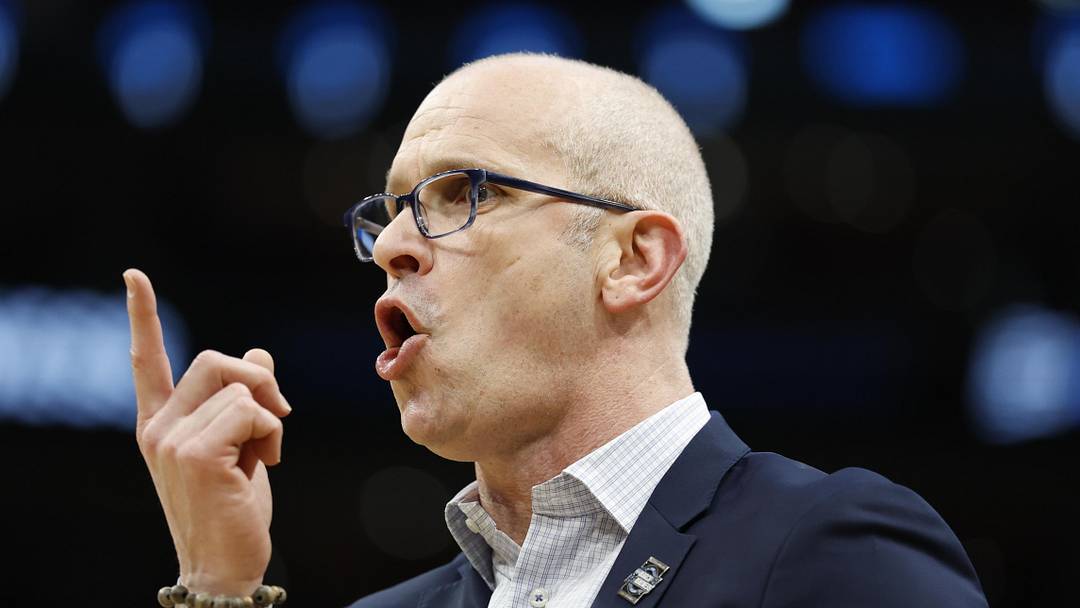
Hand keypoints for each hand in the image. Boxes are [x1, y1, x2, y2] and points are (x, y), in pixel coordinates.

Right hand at [125, 268, 290, 594]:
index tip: (135, 277)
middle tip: (277, 419)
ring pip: (241, 385)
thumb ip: (242, 401)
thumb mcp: (241, 446)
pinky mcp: (194, 452)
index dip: (144, 317)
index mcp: (161, 422)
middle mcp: (157, 426)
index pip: (148, 361)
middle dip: (260, 381)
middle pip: (216, 359)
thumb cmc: (234, 506)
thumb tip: (259, 353)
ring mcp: (170, 439)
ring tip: (263, 456)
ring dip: (271, 417)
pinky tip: (264, 465)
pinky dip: (272, 433)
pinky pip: (252, 410)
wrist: (225, 564)